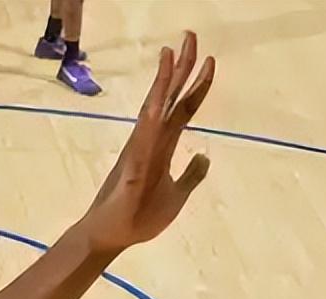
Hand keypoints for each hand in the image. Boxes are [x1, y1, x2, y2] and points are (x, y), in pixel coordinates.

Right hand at [79, 31, 213, 253]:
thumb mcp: (177, 196)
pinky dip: (151, 116)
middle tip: (191, 35)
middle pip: (170, 97)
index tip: (211, 60)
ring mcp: (141, 148)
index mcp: (164, 145)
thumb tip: (205, 156)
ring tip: (172, 53)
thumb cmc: (140, 217)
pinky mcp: (133, 163)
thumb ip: (191, 175)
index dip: (198, 85)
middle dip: (182, 67)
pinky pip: (144, 137)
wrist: (114, 236)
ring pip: (155, 107)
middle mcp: (152, 139)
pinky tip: (157, 99)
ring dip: (164, 81)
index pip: (184, 109)